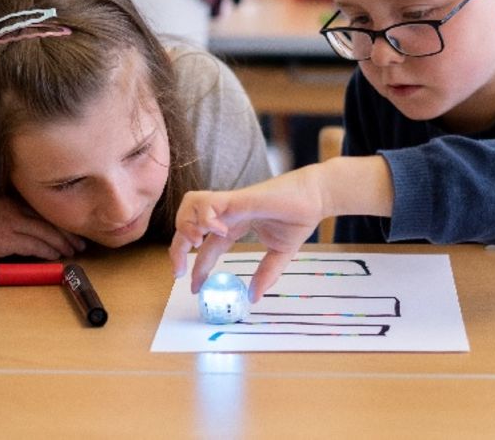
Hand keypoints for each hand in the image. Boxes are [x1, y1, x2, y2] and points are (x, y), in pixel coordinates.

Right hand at [0, 195, 84, 262]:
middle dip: (67, 232)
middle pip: (49, 218)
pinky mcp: (4, 238)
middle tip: (81, 242)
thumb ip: (11, 214)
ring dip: (62, 243)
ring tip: (72, 251)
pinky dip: (48, 251)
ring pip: (45, 232)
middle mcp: (12, 206)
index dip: (60, 219)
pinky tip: (55, 256)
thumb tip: (33, 228)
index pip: (43, 207)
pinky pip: (34, 245)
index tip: (73, 227)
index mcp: (10, 197)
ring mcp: (9, 220)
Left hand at [169, 167, 327, 301]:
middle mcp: (227, 214)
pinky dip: (206, 217)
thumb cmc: (298, 217)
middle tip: (180, 274)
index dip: (197, 267)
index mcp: (234, 226)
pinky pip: (208, 202)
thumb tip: (254, 298)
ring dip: (185, 226)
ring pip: (190, 206)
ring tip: (197, 244)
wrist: (316, 197)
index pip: (206, 246)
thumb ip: (266, 274)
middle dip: (178, 249)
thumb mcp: (280, 254)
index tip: (194, 287)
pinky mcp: (237, 197)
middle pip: (188, 225)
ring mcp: (230, 204)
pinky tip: (219, 232)